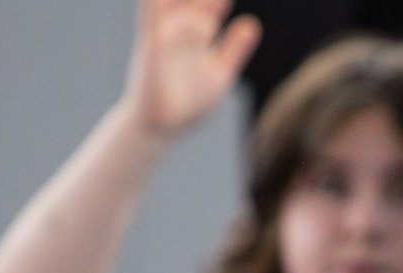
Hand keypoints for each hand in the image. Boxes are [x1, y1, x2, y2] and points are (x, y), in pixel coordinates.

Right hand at [121, 0, 259, 138]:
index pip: (213, 0)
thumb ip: (234, 49)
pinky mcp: (152, 48)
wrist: (161, 129)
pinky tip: (178, 12)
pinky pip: (151, 18)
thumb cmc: (188, 103)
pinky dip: (159, 7)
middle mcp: (181, 27)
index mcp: (199, 31)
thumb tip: (251, 22)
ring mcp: (165, 35)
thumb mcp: (220, 74)